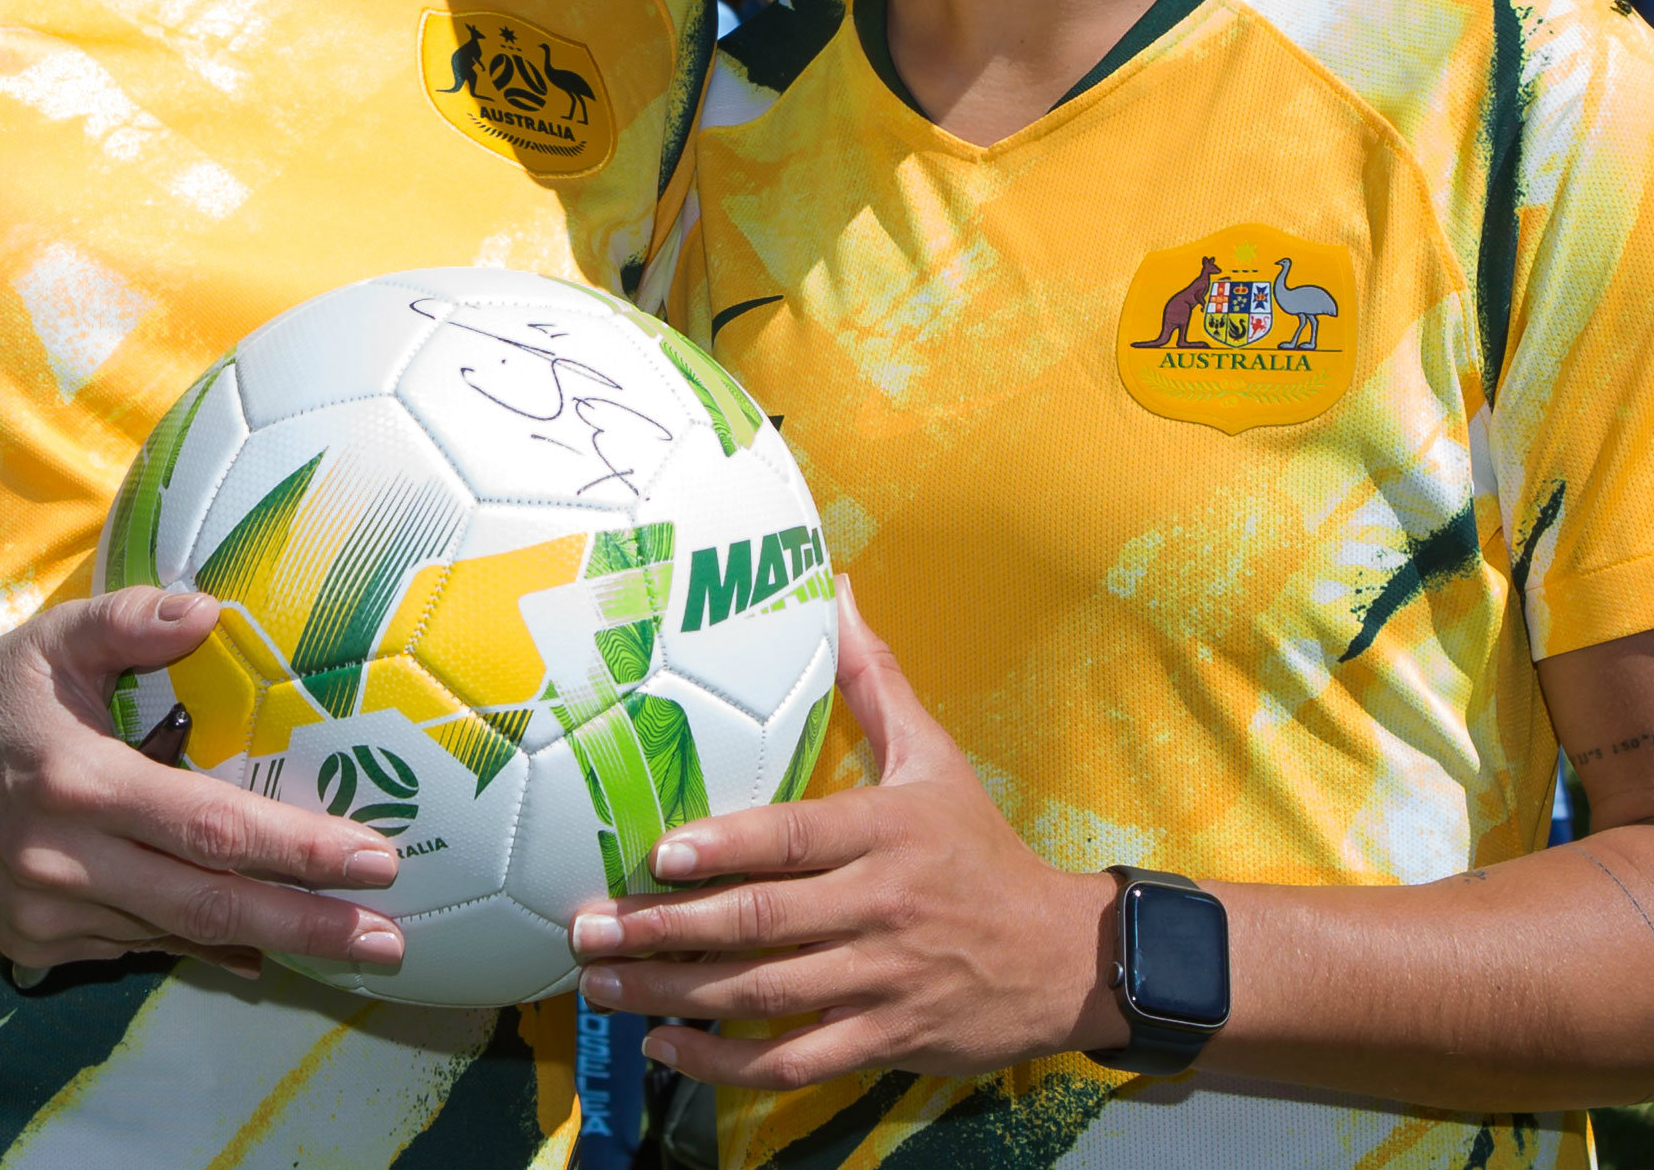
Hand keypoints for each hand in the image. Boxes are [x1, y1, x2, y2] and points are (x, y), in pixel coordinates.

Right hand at [0, 586, 405, 975]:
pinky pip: (143, 945)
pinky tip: (268, 948)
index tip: (375, 859)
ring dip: (268, 940)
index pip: (209, 826)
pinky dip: (206, 943)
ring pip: (179, 933)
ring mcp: (52, 913)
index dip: (295, 848)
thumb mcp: (58, 635)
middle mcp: (66, 860)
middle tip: (392, 938)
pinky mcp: (40, 943)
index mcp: (79, 782)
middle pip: (209, 904)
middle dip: (309, 924)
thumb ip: (133, 620)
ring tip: (355, 944)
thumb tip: (214, 611)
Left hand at [567, 584, 1122, 1089]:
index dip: (725, 847)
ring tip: (602, 983)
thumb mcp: (935, 757)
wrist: (1063, 957)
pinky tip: (669, 1046)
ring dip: (674, 992)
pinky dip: (726, 1062)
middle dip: (666, 928)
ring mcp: (882, 979)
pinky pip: (794, 1059)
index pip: (795, 837)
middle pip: (762, 921)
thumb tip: (837, 592)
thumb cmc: (981, 850)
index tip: (658, 853)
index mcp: (888, 832)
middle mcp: (881, 906)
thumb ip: (875, 681)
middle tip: (589, 926)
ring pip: (765, 993)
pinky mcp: (884, 1040)